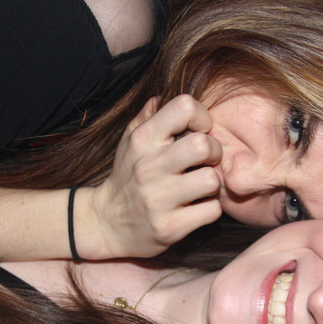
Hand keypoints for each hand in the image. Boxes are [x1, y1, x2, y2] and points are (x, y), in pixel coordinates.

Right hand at [81, 95, 223, 258]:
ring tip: (200, 186)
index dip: (202, 117)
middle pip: (203, 144)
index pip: (184, 107)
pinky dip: (210, 208)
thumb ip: (149, 116)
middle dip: (215, 151)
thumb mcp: (130, 141)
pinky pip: (211, 210)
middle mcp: (148, 168)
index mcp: (142, 140)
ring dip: (212, 183)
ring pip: (211, 180)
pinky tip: (197, 207)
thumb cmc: (127, 176)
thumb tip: (164, 96)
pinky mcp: (169, 227)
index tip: (199, 132)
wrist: (107, 223)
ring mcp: (158, 200)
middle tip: (207, 161)